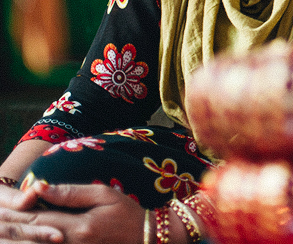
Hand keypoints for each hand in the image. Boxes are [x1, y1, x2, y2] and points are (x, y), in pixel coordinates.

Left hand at [4, 183, 144, 243]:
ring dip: (19, 237)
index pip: (37, 218)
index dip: (15, 212)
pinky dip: (34, 242)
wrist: (146, 238)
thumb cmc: (127, 213)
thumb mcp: (104, 194)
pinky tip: (25, 238)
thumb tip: (41, 187)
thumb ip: (71, 193)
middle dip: (11, 226)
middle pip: (32, 235)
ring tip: (4, 229)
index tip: (0, 206)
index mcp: (78, 227)